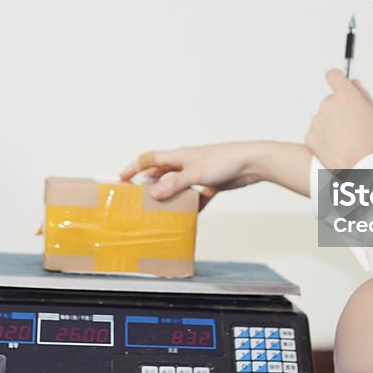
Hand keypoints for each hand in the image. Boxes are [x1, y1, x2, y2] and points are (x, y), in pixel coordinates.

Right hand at [120, 142, 266, 209]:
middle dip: (149, 185)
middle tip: (138, 200)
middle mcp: (186, 164)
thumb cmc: (224, 161)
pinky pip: (196, 197)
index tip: (121, 179)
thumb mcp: (195, 173)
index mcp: (179, 156)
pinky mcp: (211, 184)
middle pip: (162, 174)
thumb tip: (154, 194)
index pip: (150, 159)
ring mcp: (199, 174)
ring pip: (178, 187)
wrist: (252, 163)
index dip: (134, 167)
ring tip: (160, 212)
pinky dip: (192, 206)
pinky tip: (189, 216)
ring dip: (170, 198)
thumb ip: (174, 184)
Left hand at [305, 69, 372, 168]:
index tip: (340, 85)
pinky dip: (324, 138)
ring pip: (324, 117)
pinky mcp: (310, 135)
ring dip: (332, 124)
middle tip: (352, 126)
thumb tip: (354, 84)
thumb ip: (363, 95)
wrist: (359, 169)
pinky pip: (317, 132)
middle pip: (331, 100)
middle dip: (339, 109)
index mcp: (346, 96)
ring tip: (346, 140)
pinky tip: (337, 147)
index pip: (334, 75)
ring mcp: (317, 120)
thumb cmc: (371, 144)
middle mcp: (328, 105)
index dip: (338, 79)